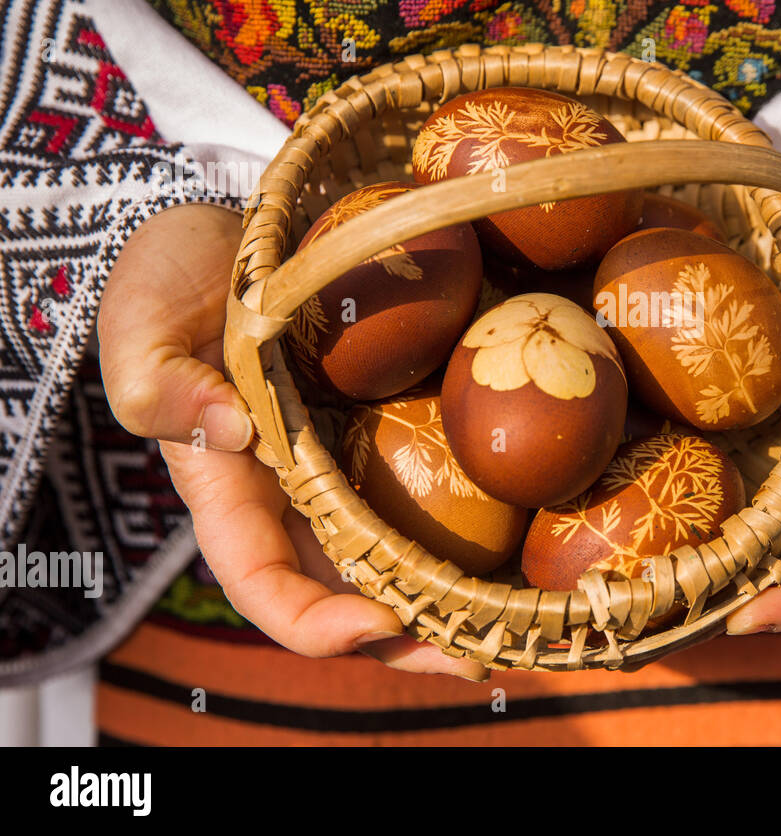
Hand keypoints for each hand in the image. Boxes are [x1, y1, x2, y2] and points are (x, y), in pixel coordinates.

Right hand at [98, 204, 486, 679]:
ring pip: (398, 556)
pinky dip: (476, 526)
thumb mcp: (142, 320)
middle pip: (349, 592)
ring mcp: (346, 466)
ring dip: (455, 599)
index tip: (375, 623)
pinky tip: (531, 539)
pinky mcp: (390, 431)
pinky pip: (431, 491)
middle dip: (410, 638)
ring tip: (522, 624)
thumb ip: (157, 379)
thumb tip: (227, 430)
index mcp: (227, 488)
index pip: (261, 579)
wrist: (237, 229)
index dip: (312, 619)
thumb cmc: (173, 276)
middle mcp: (293, 494)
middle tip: (482, 658)